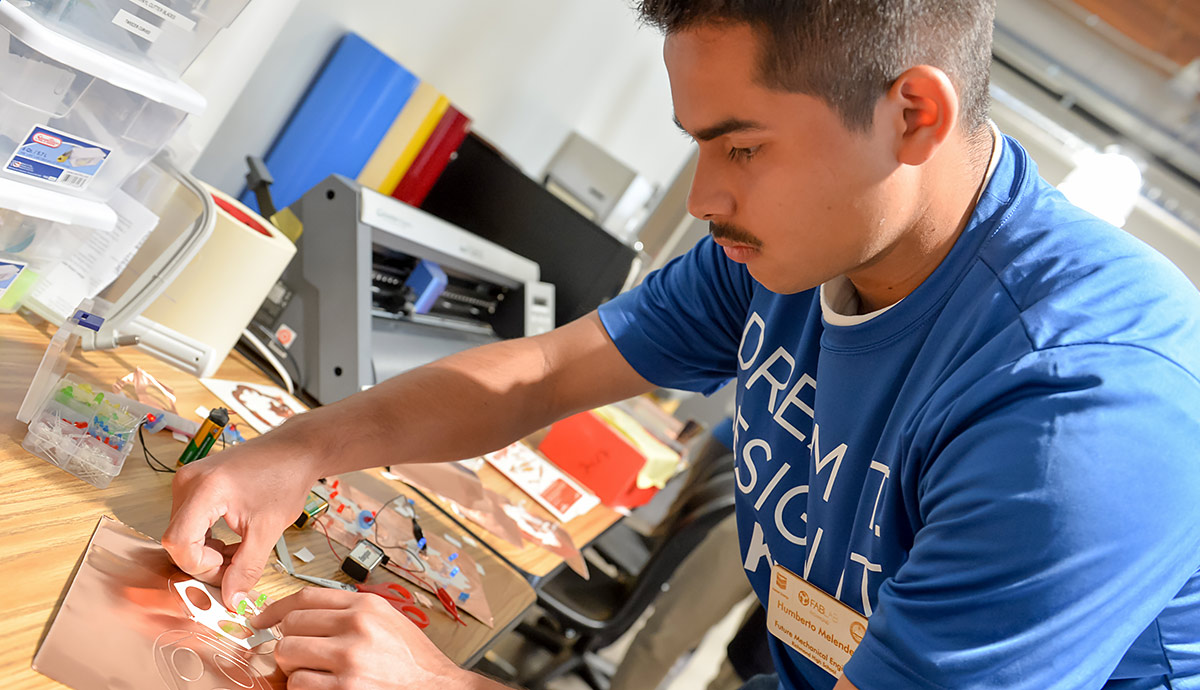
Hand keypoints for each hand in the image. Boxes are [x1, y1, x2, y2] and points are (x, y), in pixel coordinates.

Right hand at [162, 425, 320, 607]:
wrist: (294, 450)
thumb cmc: (286, 478)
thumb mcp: (269, 530)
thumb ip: (247, 568)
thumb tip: (231, 599)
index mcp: (204, 489)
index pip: (179, 543)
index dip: (200, 565)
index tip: (227, 569)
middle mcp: (188, 482)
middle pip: (177, 540)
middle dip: (206, 561)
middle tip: (236, 566)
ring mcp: (187, 481)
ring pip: (182, 534)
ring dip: (207, 551)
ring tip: (238, 551)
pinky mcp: (193, 485)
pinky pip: (188, 522)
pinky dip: (206, 538)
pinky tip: (230, 540)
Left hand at [252, 588, 480, 688]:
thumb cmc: (412, 661)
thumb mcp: (387, 622)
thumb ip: (349, 613)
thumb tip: (301, 617)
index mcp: (367, 606)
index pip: (306, 597)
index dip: (276, 608)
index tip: (261, 619)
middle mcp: (357, 627)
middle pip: (290, 627)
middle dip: (288, 643)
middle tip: (298, 656)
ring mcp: (349, 659)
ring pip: (288, 656)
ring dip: (294, 669)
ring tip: (314, 674)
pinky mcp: (343, 689)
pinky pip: (298, 685)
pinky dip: (303, 689)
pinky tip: (324, 687)